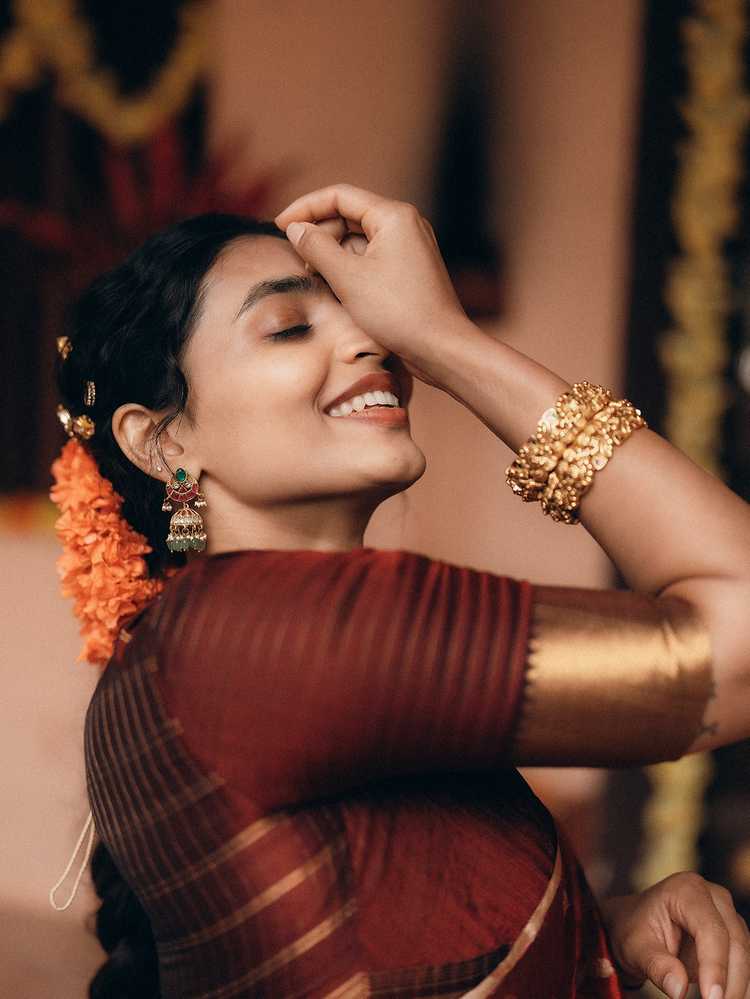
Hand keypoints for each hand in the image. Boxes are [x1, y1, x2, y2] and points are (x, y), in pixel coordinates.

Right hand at [274, 183, 469, 384]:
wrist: (441, 348)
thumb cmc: (400, 312)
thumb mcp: (348, 278)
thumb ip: (317, 248)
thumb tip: (296, 229)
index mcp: (393, 216)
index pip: (339, 196)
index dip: (305, 208)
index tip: (281, 226)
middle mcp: (404, 225)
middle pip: (349, 216)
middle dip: (320, 235)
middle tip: (300, 261)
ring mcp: (408, 248)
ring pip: (359, 241)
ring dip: (333, 255)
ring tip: (317, 278)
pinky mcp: (408, 271)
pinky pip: (371, 259)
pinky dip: (350, 269)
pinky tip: (337, 289)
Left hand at [601, 872, 749, 998]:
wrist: (636, 925)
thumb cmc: (634, 930)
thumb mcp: (635, 948)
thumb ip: (657, 966)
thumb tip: (678, 990)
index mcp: (686, 890)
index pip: (710, 929)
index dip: (715, 965)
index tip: (711, 997)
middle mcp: (713, 896)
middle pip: (734, 942)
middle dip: (730, 982)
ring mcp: (726, 914)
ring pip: (744, 955)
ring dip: (737, 986)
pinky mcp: (733, 933)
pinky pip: (743, 962)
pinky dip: (737, 984)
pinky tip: (726, 998)